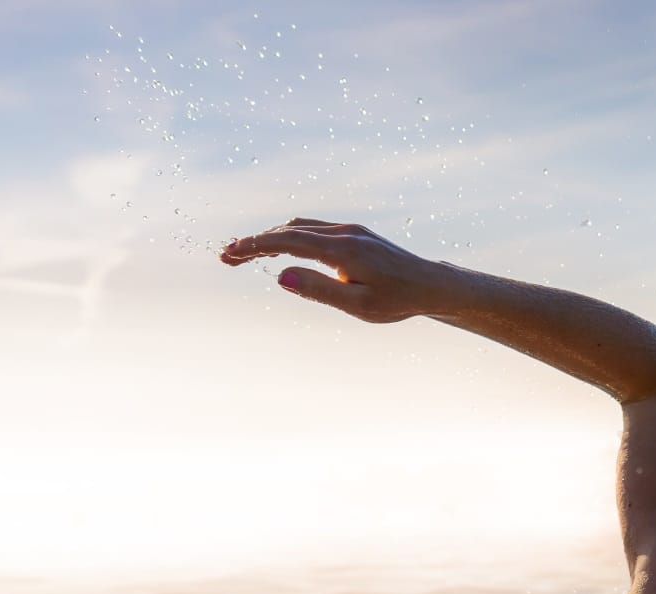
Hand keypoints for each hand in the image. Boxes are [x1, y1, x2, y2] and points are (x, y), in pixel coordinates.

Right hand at [219, 218, 446, 322]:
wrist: (430, 285)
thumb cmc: (397, 301)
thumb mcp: (358, 305)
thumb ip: (319, 290)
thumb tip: (281, 275)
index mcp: (342, 249)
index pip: (288, 241)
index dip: (255, 246)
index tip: (229, 254)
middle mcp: (344, 232)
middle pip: (288, 230)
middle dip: (255, 242)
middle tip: (225, 257)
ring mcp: (350, 230)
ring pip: (300, 226)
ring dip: (270, 238)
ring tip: (245, 254)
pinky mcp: (355, 233)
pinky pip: (314, 228)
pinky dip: (289, 236)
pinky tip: (279, 249)